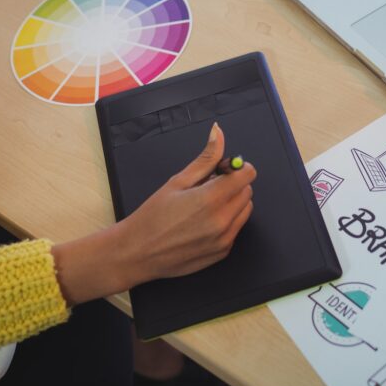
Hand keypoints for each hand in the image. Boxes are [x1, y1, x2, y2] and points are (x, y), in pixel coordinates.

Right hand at [52, 123, 255, 305]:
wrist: (137, 252)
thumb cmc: (153, 215)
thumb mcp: (178, 181)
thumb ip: (206, 158)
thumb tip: (218, 132)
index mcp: (211, 198)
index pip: (247, 174)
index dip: (236, 168)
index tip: (222, 170)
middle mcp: (222, 220)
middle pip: (247, 191)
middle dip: (233, 185)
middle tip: (207, 188)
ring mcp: (224, 239)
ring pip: (245, 210)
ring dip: (232, 203)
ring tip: (205, 206)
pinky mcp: (223, 252)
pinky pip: (236, 228)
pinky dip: (227, 221)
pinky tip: (203, 223)